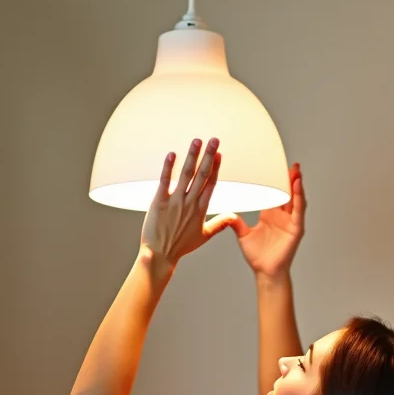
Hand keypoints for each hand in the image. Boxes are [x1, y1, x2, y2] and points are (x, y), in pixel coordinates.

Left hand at [139, 138, 238, 271]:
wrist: (161, 254)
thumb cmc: (181, 246)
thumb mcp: (204, 235)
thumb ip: (219, 224)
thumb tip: (234, 217)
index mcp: (201, 209)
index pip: (211, 183)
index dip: (215, 167)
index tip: (219, 153)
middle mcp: (190, 202)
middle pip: (202, 175)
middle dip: (208, 156)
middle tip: (214, 139)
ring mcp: (175, 201)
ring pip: (186, 174)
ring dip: (192, 156)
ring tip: (197, 141)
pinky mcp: (159, 202)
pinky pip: (165, 181)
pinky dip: (168, 167)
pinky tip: (172, 154)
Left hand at [228, 162, 304, 278]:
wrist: (265, 272)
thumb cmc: (258, 256)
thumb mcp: (243, 235)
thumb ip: (236, 223)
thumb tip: (226, 214)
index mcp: (270, 215)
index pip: (274, 193)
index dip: (275, 181)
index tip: (274, 167)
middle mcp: (282, 217)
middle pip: (287, 193)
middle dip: (290, 179)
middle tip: (291, 164)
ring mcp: (291, 222)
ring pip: (295, 199)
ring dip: (296, 185)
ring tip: (296, 171)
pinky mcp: (296, 229)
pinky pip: (299, 211)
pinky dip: (299, 199)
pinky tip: (298, 188)